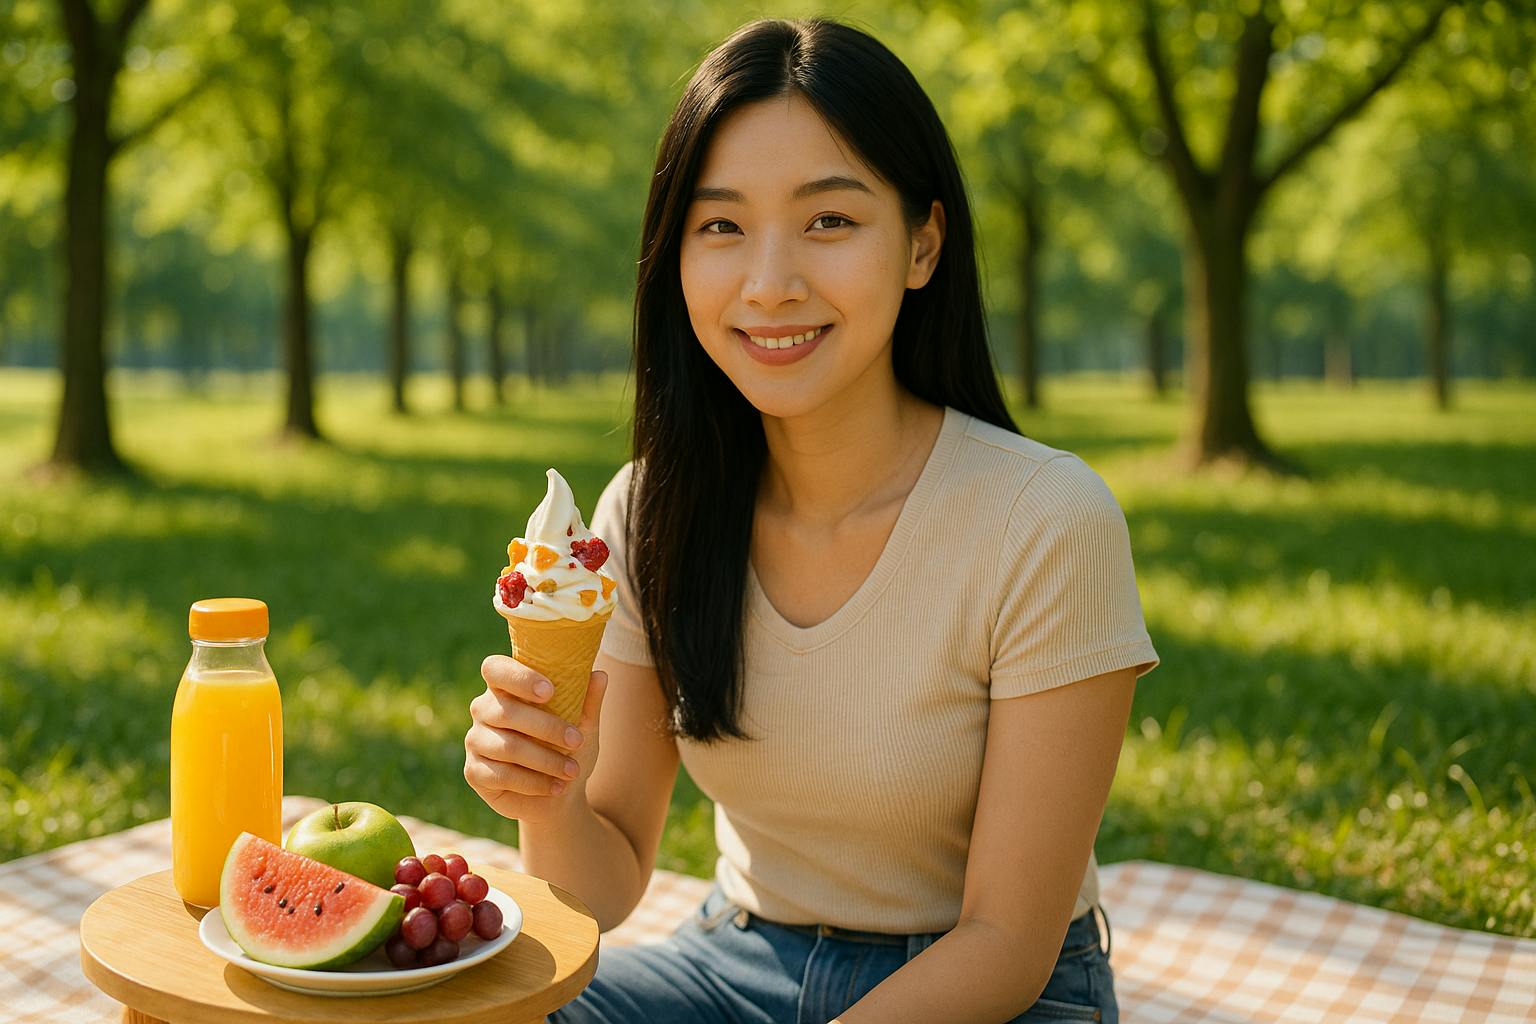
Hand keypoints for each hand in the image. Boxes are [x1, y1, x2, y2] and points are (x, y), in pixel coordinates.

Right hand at [464, 656, 607, 826]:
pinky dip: (534, 782)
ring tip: (572, 770)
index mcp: (505, 688)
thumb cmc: (568, 749)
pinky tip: (555, 787)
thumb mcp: (584, 726)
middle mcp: (484, 709)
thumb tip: (600, 675)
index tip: (550, 691)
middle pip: (506, 711)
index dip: (519, 677)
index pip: (496, 669)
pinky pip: (501, 775)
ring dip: (545, 760)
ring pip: (507, 746)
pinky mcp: (474, 771)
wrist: (559, 796)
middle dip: (546, 727)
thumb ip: (588, 700)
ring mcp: (475, 740)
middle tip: (576, 740)